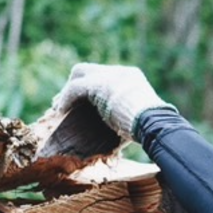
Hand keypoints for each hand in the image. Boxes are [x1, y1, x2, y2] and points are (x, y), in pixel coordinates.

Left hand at [50, 63, 175, 140]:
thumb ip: (124, 122)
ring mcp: (109, 76)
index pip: (104, 76)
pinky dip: (65, 99)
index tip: (80, 103)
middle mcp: (119, 73)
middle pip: (88, 70)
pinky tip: (59, 112)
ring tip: (58, 108)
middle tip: (63, 103)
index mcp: (131, 78)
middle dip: (74, 85)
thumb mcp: (136, 121)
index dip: (89, 88)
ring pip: (79, 75)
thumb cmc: (150, 130)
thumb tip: (118, 143)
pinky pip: (75, 89)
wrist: (154, 123)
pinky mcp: (98, 85)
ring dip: (67, 92)